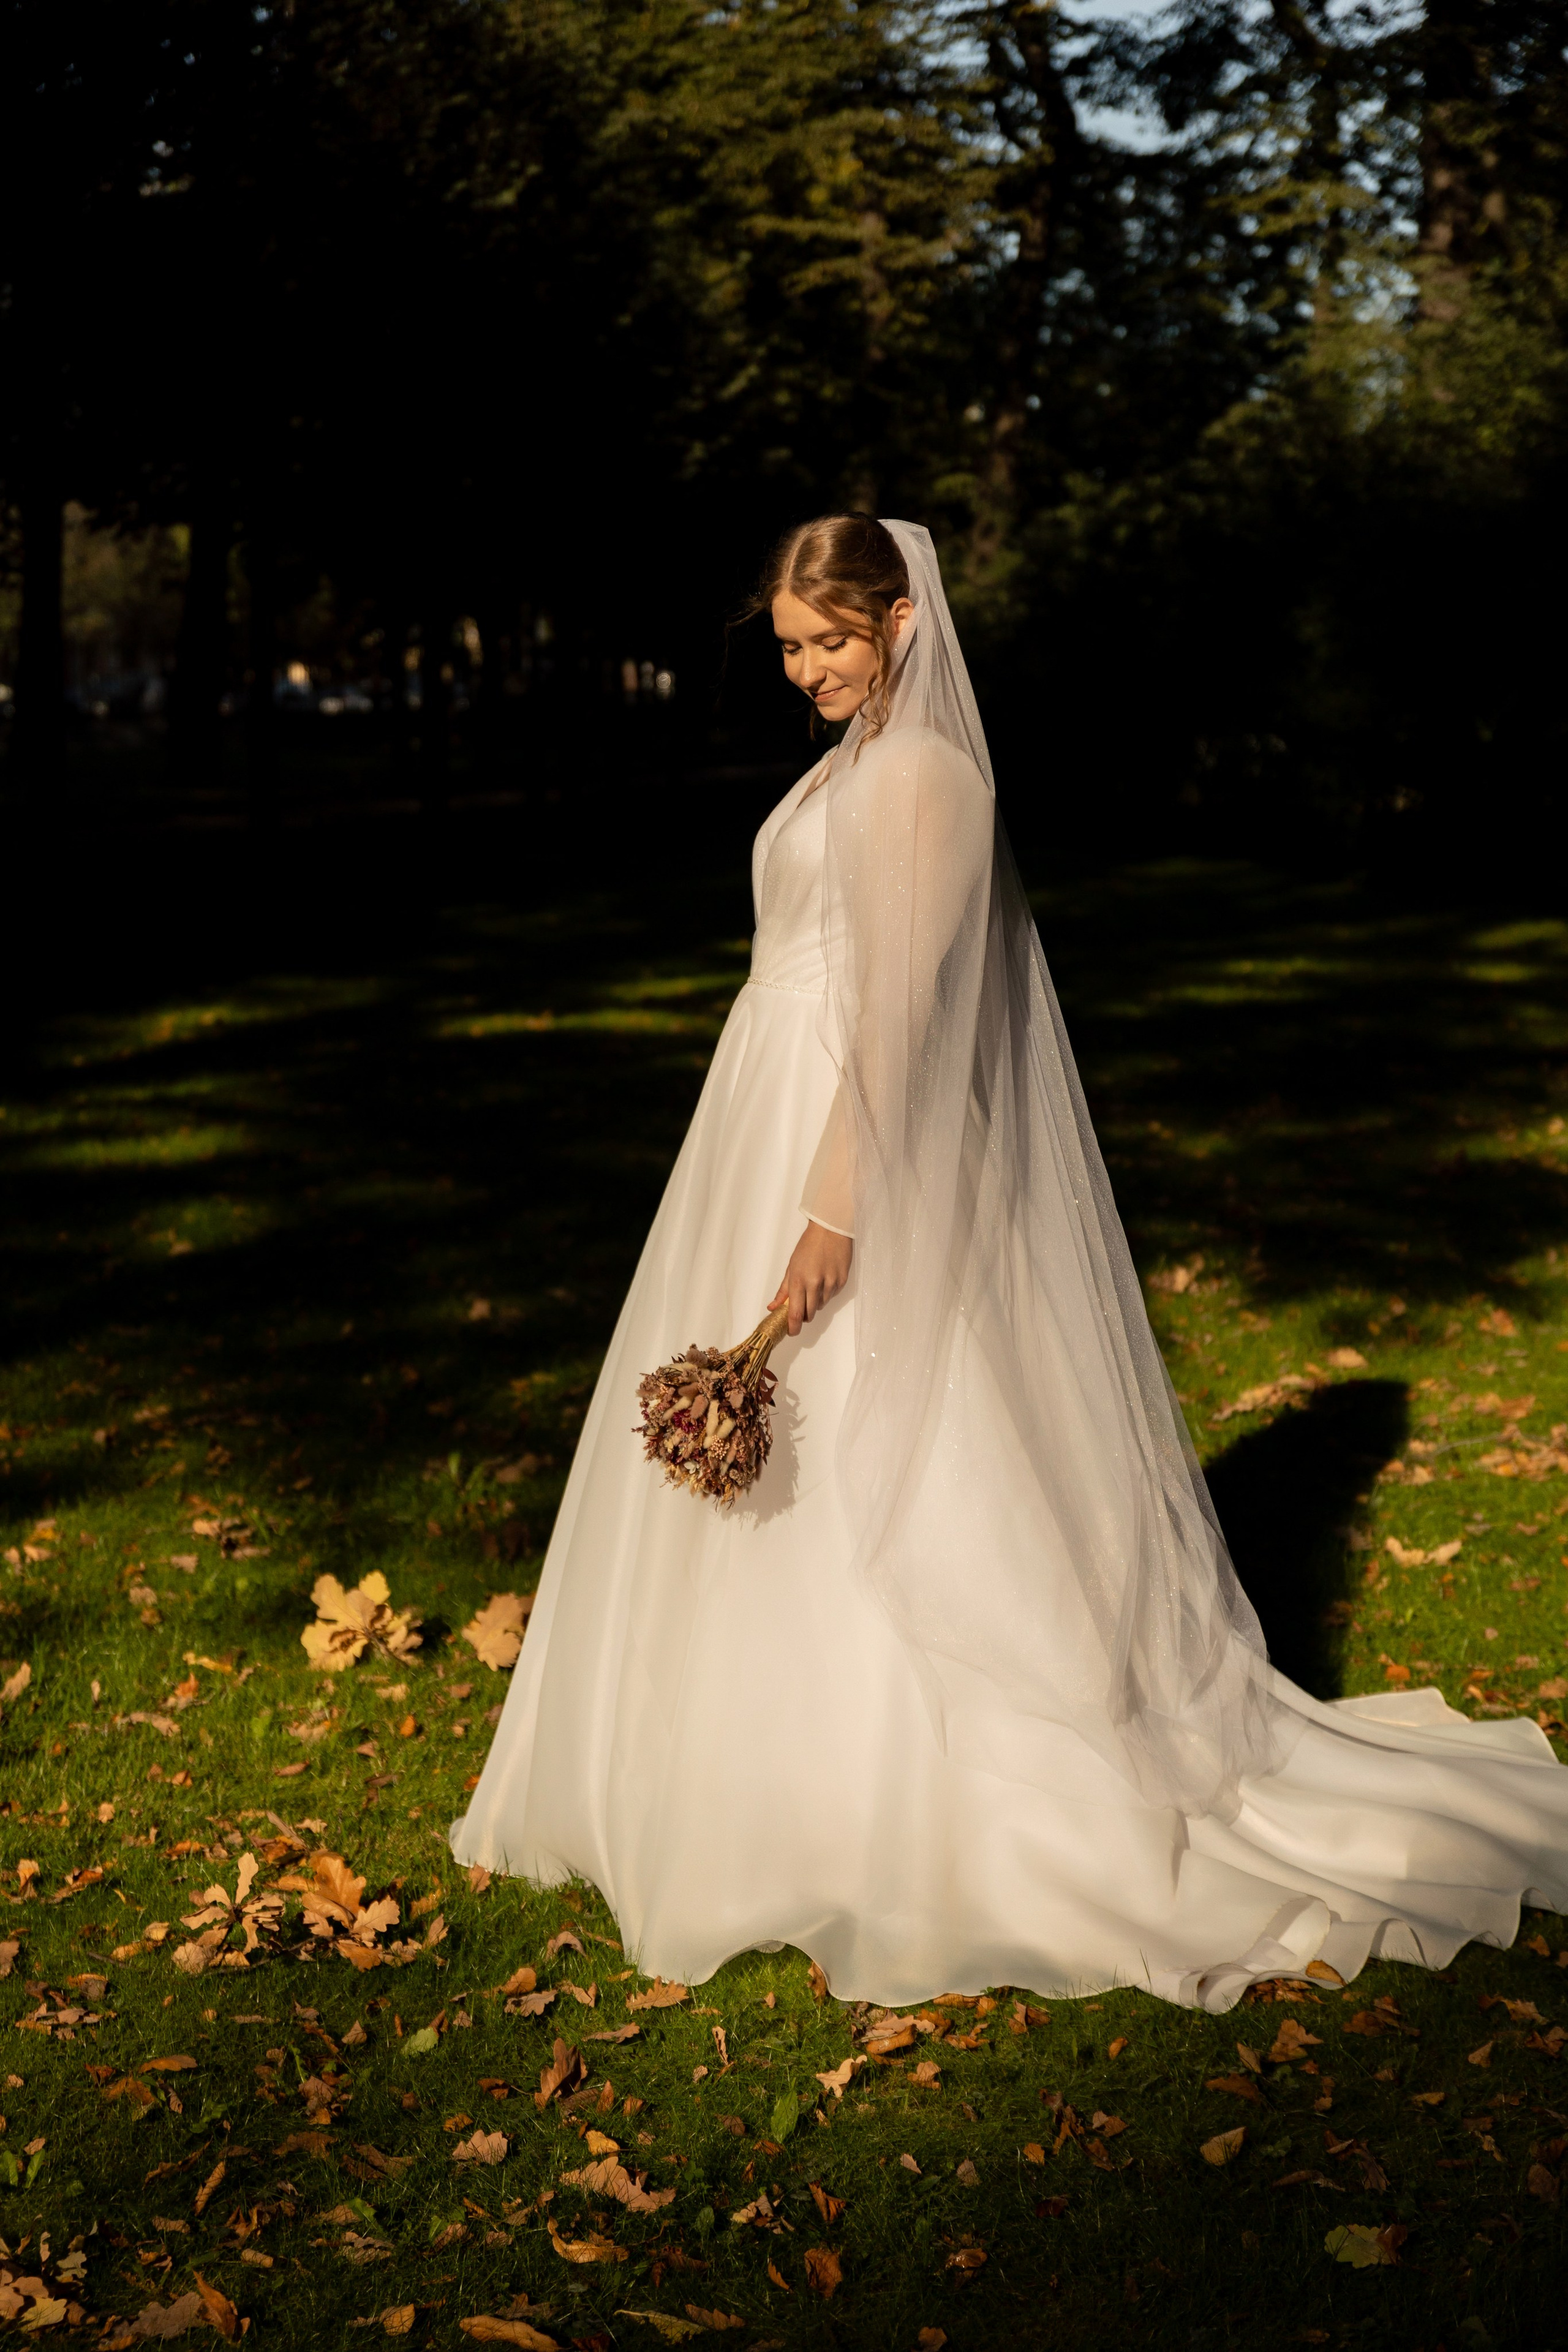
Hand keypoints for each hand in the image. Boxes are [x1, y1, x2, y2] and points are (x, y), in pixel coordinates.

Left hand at [769, 1222, 852, 1336]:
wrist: (831, 1230)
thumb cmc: (808, 1246)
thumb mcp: (791, 1266)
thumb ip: (783, 1290)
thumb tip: (772, 1307)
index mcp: (798, 1280)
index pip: (795, 1312)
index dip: (793, 1327)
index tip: (792, 1332)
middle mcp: (815, 1284)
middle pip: (810, 1313)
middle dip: (805, 1315)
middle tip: (802, 1308)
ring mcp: (830, 1283)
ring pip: (822, 1305)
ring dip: (816, 1302)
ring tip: (815, 1285)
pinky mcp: (842, 1281)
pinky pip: (832, 1296)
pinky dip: (827, 1293)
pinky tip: (825, 1279)